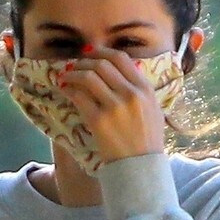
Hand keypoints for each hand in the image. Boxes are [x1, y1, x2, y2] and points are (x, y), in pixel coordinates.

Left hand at [59, 48, 165, 164]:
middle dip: (84, 62)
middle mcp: (130, 94)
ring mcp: (114, 107)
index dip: (102, 52)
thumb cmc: (147, 140)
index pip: (120, 58)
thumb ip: (141, 88)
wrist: (140, 167)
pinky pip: (80, 97)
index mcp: (145, 89)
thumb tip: (127, 67)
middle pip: (102, 64)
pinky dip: (70, 90)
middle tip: (74, 66)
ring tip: (66, 76)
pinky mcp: (99, 121)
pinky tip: (65, 90)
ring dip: (73, 73)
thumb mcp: (154, 109)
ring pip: (88, 76)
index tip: (90, 54)